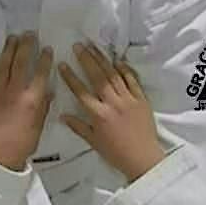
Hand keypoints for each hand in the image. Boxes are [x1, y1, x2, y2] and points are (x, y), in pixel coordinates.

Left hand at [0, 33, 53, 172]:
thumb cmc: (23, 143)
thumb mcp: (39, 124)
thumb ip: (44, 105)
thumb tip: (48, 91)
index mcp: (32, 98)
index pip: (41, 71)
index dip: (45, 58)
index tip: (47, 48)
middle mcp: (15, 90)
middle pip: (21, 61)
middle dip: (26, 45)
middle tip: (29, 35)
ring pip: (3, 64)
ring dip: (9, 49)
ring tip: (13, 38)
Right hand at [57, 43, 163, 182]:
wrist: (143, 158)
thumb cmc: (116, 152)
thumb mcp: (94, 142)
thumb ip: (78, 127)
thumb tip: (62, 115)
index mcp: (99, 115)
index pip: (81, 92)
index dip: (71, 77)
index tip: (63, 64)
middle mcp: (112, 103)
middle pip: (97, 77)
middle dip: (86, 60)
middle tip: (78, 46)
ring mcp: (128, 99)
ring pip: (113, 75)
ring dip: (103, 59)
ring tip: (94, 46)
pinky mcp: (141, 98)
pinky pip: (132, 80)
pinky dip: (125, 69)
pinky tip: (117, 60)